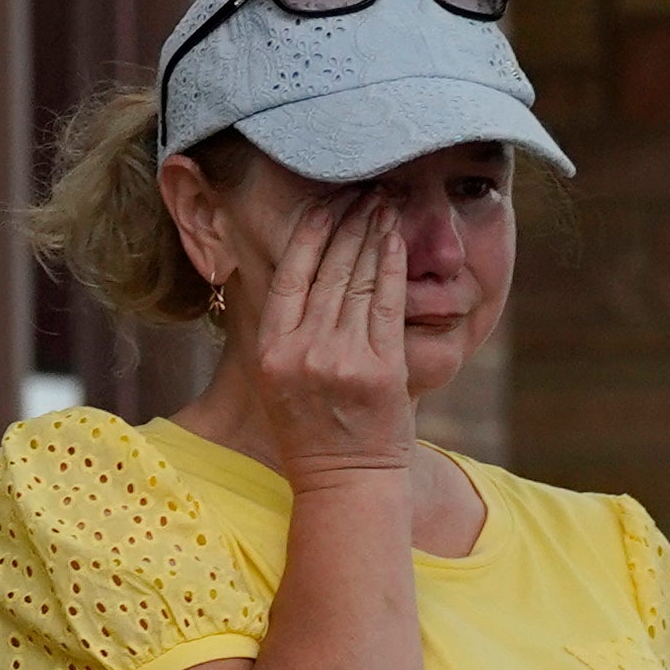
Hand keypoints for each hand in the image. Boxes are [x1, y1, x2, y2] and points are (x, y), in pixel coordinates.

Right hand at [253, 193, 412, 482]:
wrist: (346, 483)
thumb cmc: (314, 431)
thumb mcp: (278, 379)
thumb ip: (283, 329)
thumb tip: (292, 274)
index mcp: (271, 348)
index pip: (289, 272)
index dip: (310, 230)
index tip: (326, 200)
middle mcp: (301, 349)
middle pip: (327, 268)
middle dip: (348, 220)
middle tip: (366, 186)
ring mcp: (341, 359)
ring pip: (357, 279)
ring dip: (373, 233)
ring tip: (385, 201)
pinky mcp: (380, 370)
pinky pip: (386, 305)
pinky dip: (392, 266)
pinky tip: (397, 239)